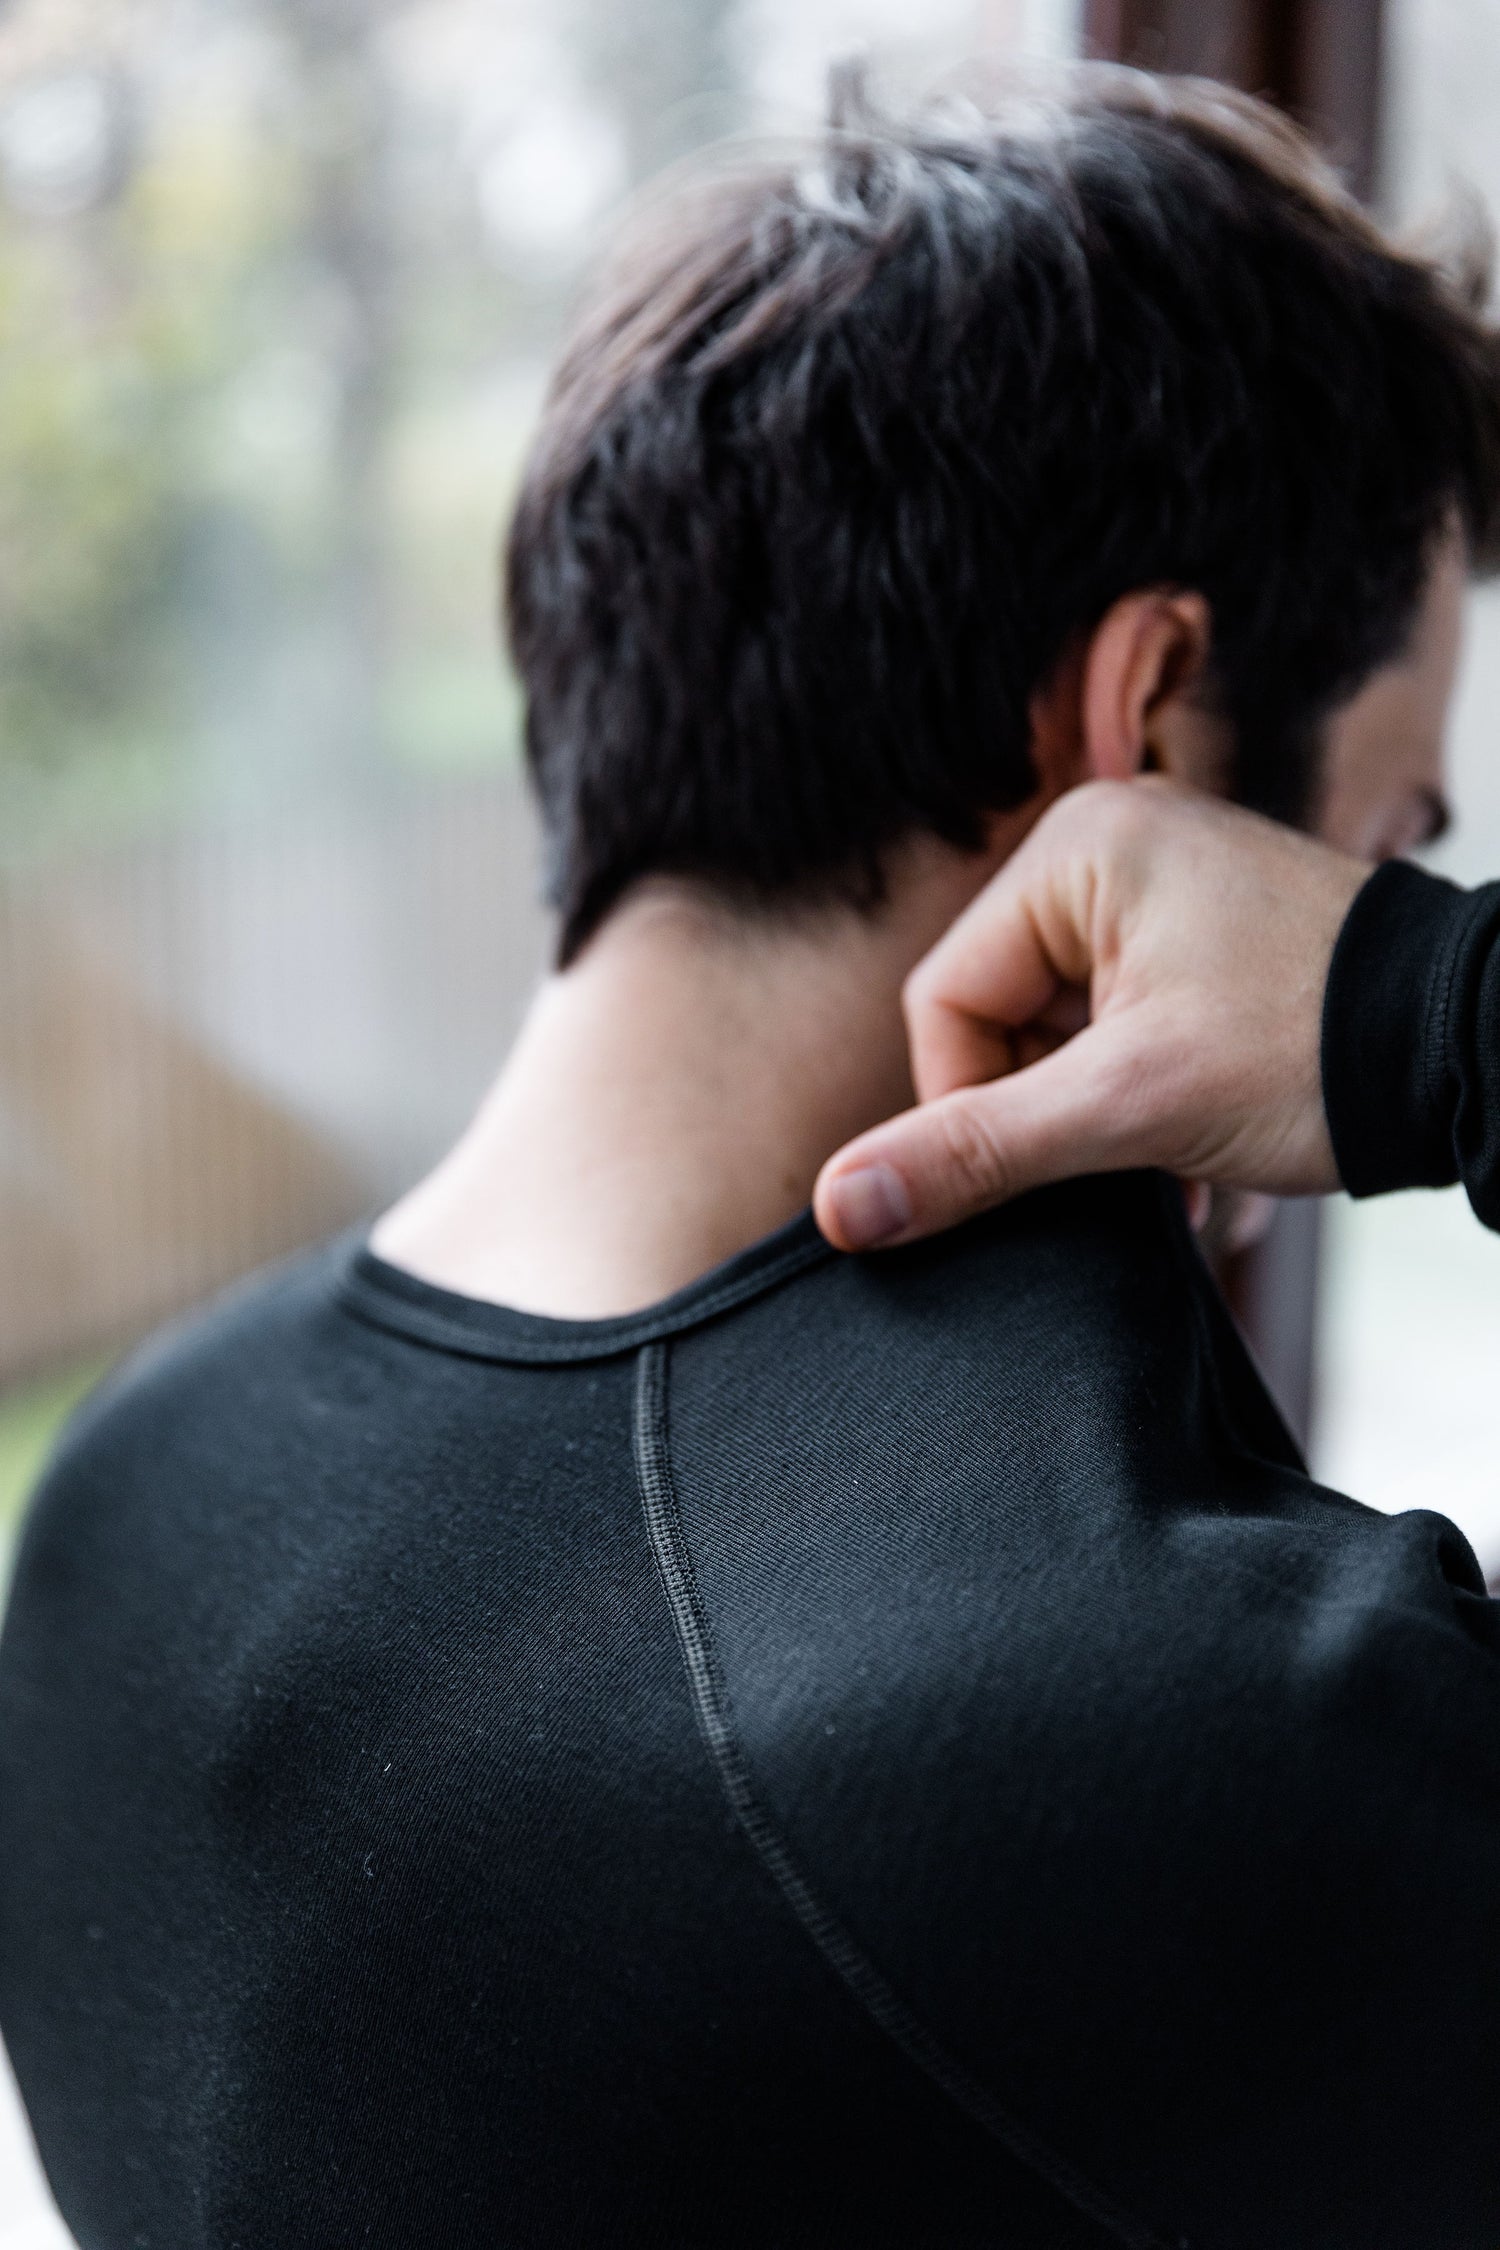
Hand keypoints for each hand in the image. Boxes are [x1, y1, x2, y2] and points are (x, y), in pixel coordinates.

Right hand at [814, 779, 1371, 1249]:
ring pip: (1060, 1035)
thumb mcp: (1127, 1108)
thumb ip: (973, 1154)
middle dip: (1050, 1111)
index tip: (1044, 1166)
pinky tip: (1189, 1143)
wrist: (1476, 1051)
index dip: (970, 1105)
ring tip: (1171, 1153)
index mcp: (1078, 848)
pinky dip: (1138, 1098)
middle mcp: (1112, 847)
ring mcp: (1162, 890)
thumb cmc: (1316, 1048)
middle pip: (999, 1017)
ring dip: (1099, 1117)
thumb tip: (841, 1206)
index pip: (945, 1000)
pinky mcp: (1200, 937)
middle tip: (1127, 1158)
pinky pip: (1117, 1026)